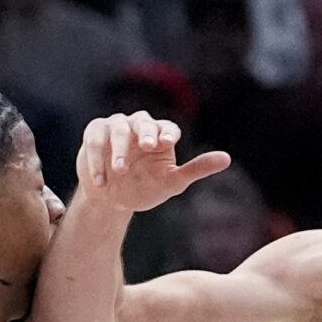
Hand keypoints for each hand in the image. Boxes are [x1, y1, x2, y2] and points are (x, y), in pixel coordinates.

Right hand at [75, 112, 228, 212]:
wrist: (113, 199)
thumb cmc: (145, 188)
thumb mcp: (172, 183)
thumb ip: (196, 169)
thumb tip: (226, 159)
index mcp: (161, 134)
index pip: (167, 128)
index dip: (167, 133)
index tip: (167, 143)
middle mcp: (139, 126)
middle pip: (143, 121)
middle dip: (145, 132)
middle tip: (147, 146)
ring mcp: (115, 127)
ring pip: (117, 130)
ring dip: (118, 150)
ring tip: (120, 171)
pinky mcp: (94, 134)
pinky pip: (94, 141)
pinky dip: (96, 160)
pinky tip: (101, 181)